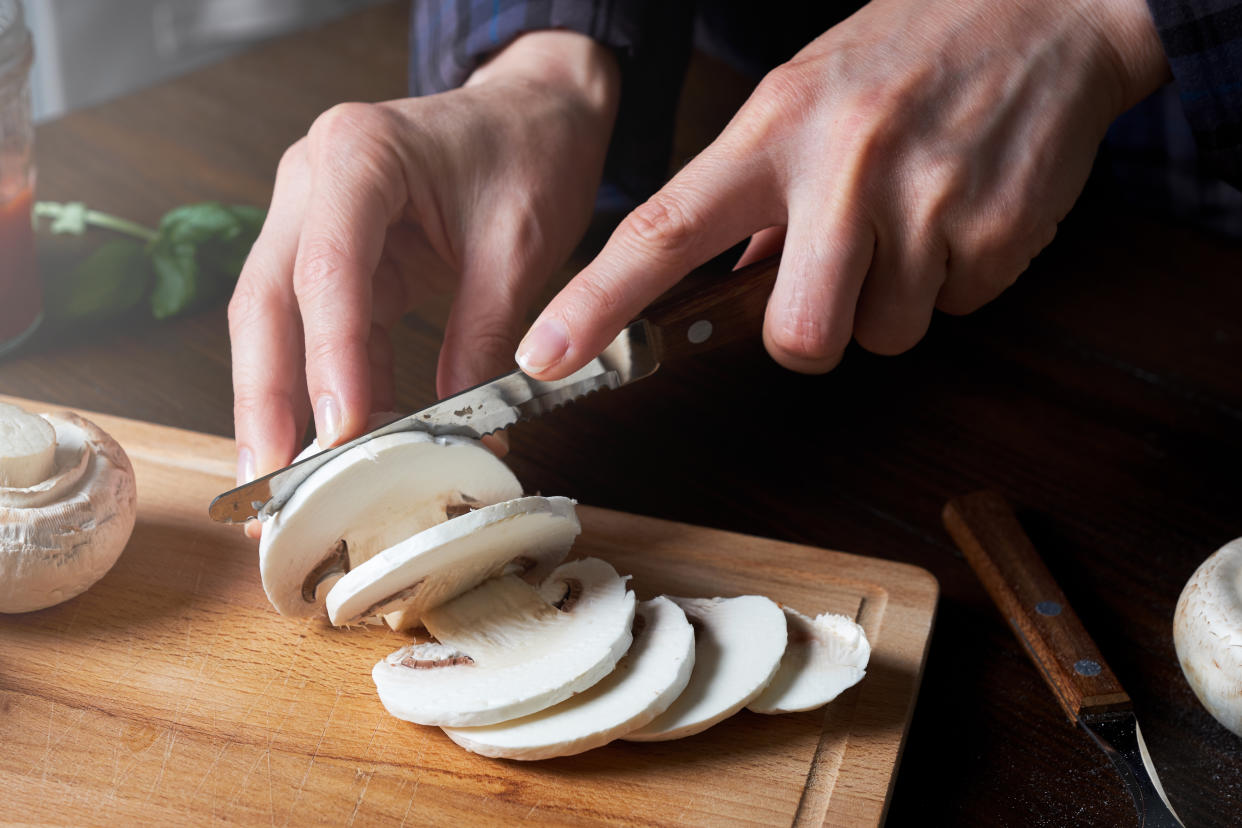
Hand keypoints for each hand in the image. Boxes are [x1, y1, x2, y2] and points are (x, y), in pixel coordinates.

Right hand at [229, 32, 619, 507]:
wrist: (536, 109)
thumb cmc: (529, 150)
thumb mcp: (520, 244)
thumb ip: (485, 333)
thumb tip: (464, 435)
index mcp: (360, 154)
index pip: (328, 269)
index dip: (330, 359)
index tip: (341, 433)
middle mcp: (314, 180)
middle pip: (269, 302)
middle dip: (266, 399)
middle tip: (269, 483)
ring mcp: (313, 215)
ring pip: (274, 322)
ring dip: (277, 405)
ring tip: (281, 486)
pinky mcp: (333, 252)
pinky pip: (317, 328)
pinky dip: (324, 388)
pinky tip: (332, 446)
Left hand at [514, 0, 1169, 378]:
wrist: (1045, 11)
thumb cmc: (902, 58)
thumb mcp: (805, 99)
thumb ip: (755, 193)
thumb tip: (729, 286)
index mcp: (771, 130)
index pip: (663, 230)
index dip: (597, 304)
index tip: (543, 357)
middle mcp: (839, 166)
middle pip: (797, 335)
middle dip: (812, 330)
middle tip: (839, 276)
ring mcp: (922, 200)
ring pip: (883, 334)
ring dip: (894, 298)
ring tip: (915, 214)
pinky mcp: (993, 232)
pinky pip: (955, 308)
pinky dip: (955, 277)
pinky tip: (963, 208)